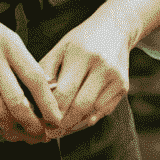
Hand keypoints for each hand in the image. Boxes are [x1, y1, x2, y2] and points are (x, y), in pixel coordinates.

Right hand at [0, 0, 62, 142]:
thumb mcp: (3, 35)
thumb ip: (20, 60)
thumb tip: (41, 92)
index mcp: (7, 42)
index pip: (34, 77)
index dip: (48, 103)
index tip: (54, 118)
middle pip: (15, 100)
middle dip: (30, 123)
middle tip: (38, 133)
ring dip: (8, 127)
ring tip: (15, 130)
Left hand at [41, 11, 131, 136]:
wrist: (114, 28)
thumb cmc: (81, 40)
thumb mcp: (59, 48)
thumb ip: (45, 71)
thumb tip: (36, 100)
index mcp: (82, 54)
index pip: (63, 93)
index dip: (51, 111)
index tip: (40, 119)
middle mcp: (102, 66)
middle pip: (79, 107)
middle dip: (62, 122)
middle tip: (49, 130)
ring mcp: (116, 78)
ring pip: (92, 112)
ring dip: (75, 123)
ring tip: (60, 127)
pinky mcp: (124, 87)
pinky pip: (103, 112)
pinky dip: (88, 118)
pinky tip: (76, 119)